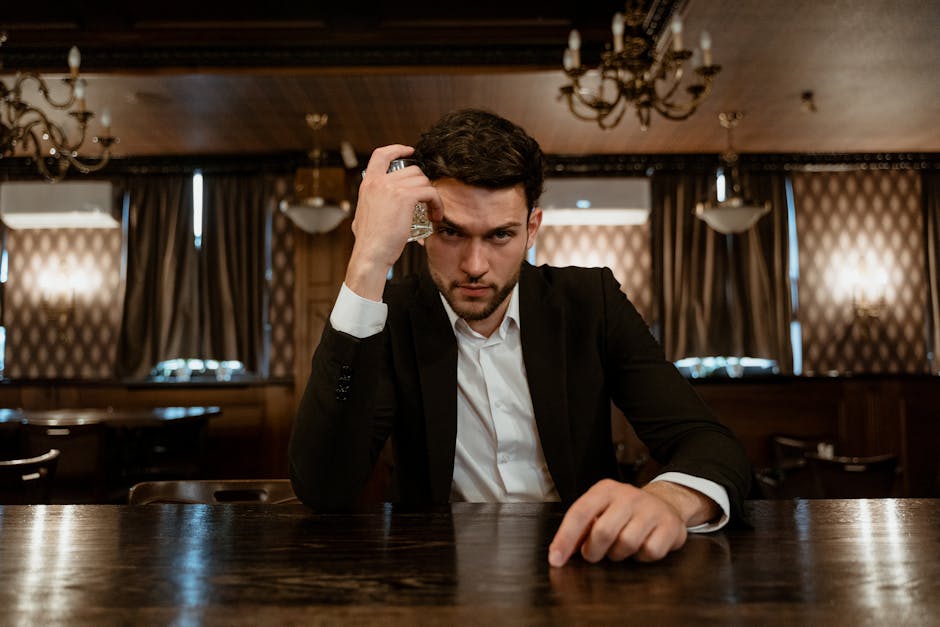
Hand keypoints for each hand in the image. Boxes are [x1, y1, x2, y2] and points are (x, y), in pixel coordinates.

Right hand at [345, 144, 442, 299]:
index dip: (397, 149)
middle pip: (412, 171)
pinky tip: (435, 216)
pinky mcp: (405, 198)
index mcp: (368, 183)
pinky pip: (430, 192)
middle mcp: (378, 181)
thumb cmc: (369, 241)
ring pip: (423, 181)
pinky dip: (437, 203)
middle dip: (424, 185)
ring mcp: (391, 187)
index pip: (381, 155)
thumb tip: (375, 205)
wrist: (371, 253)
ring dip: (432, 197)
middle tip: (427, 202)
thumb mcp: (362, 215)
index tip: (410, 150)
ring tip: (432, 213)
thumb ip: (371, 204)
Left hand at [547, 479, 715, 565]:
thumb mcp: (601, 510)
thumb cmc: (624, 512)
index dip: (565, 538)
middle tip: (594, 554)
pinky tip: (642, 546)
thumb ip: (581, 528)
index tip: (555, 560)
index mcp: (605, 490)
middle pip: (603, 532)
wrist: (666, 503)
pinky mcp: (670, 526)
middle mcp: (628, 496)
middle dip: (594, 551)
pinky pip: (650, 552)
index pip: (580, 513)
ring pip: (626, 544)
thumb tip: (560, 553)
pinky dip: (642, 557)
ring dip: (619, 554)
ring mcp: (651, 510)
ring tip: (620, 547)